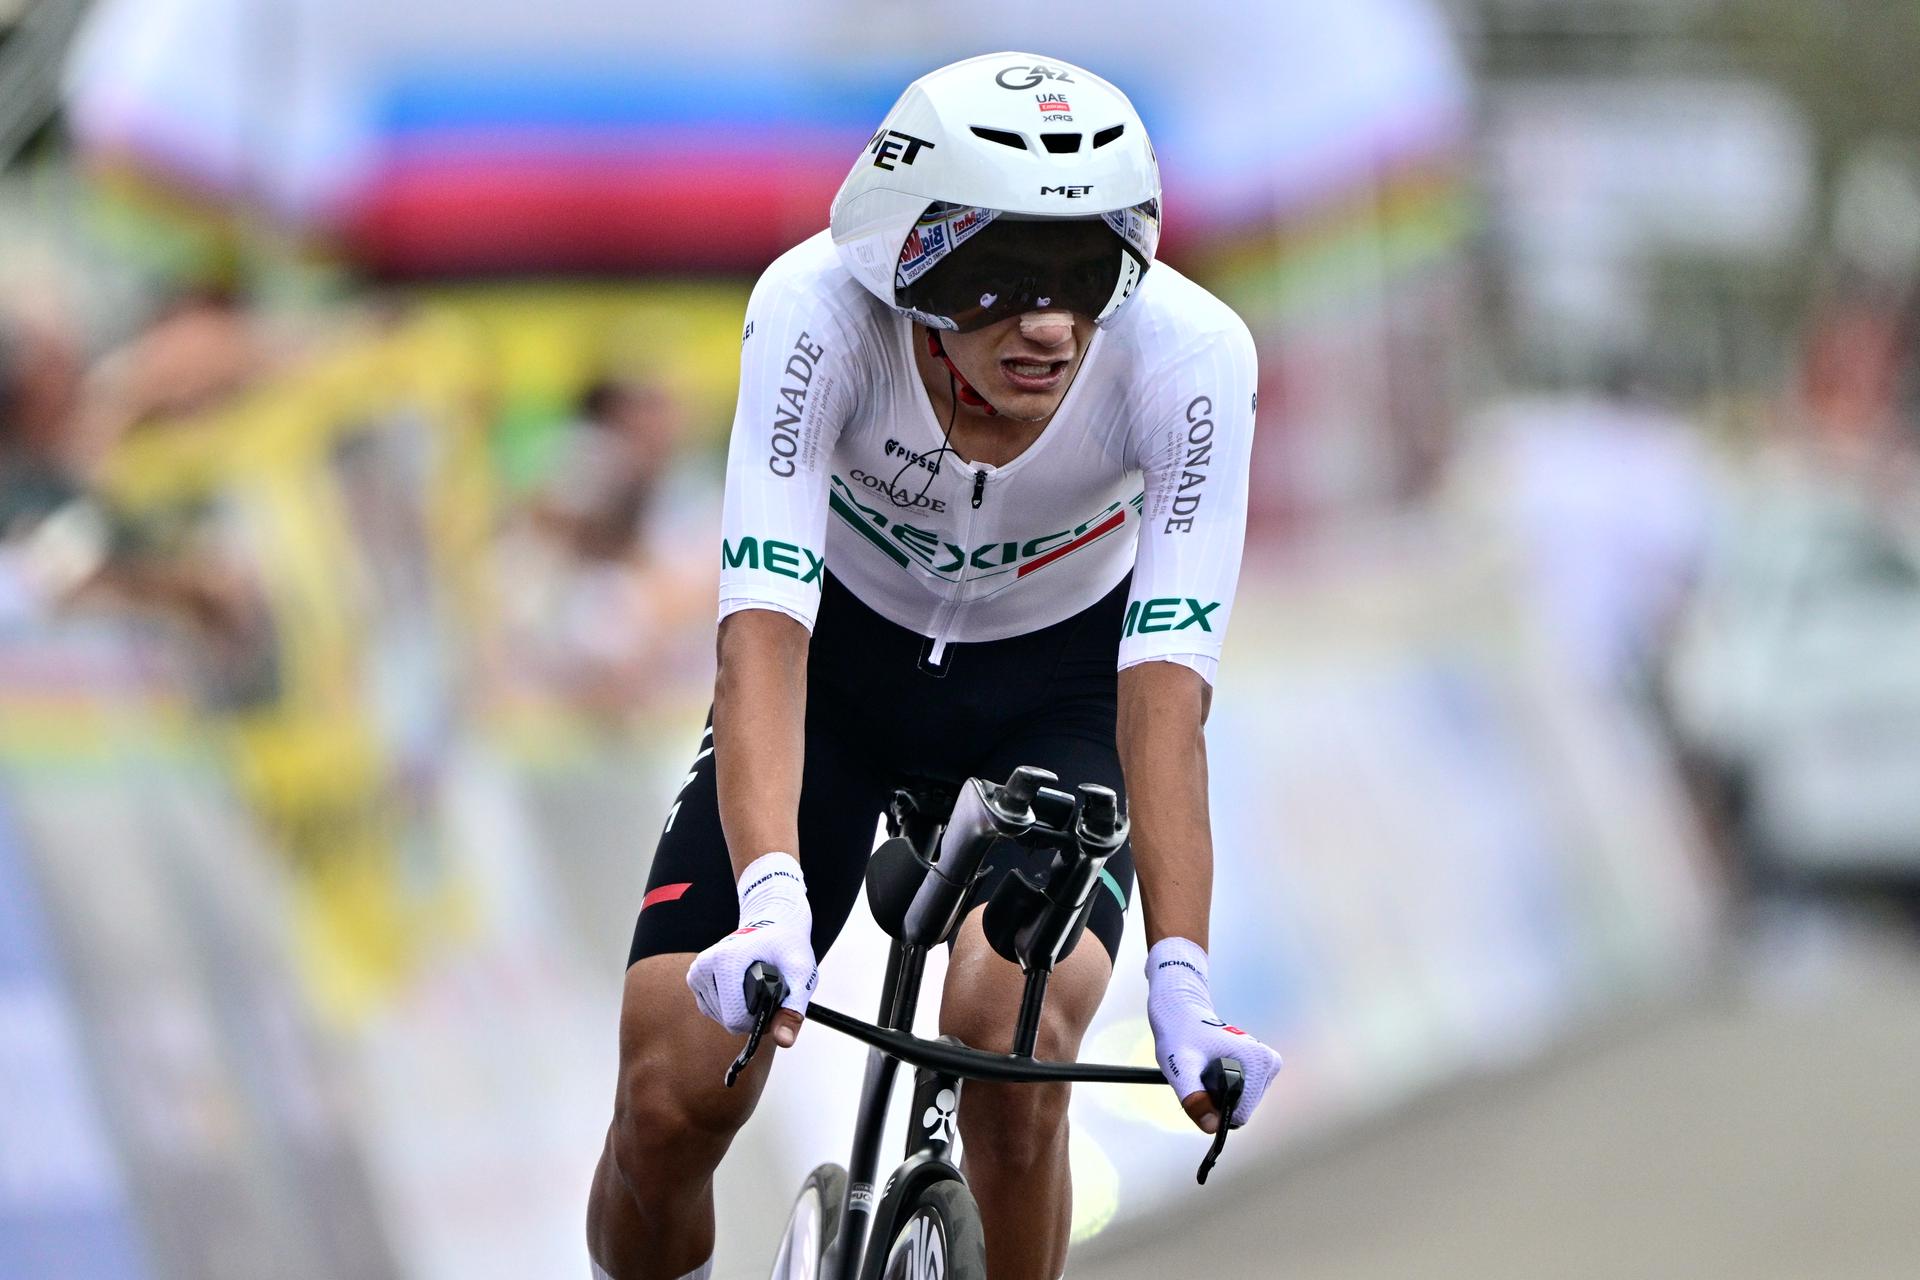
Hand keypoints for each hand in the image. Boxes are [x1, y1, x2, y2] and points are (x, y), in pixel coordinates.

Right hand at [686, 852, 817, 1045]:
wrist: (774, 921)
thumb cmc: (787, 945)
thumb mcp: (800, 974)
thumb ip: (793, 1009)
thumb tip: (784, 1041)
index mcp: (725, 961)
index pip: (735, 1019)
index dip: (759, 1022)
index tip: (775, 1004)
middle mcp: (705, 965)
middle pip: (726, 1020)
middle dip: (750, 1017)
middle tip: (770, 994)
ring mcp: (697, 971)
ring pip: (718, 1017)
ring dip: (740, 1012)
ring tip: (758, 988)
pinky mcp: (695, 977)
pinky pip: (710, 1009)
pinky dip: (728, 1007)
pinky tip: (743, 990)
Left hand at [1146, 937, 1281, 1131]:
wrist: (1181, 1011)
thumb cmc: (1179, 1035)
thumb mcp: (1181, 1067)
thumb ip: (1194, 1097)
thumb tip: (1212, 1127)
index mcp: (1260, 1061)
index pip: (1240, 1113)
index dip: (1214, 1107)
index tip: (1199, 1083)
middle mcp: (1270, 1062)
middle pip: (1242, 1108)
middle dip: (1217, 1099)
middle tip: (1199, 1073)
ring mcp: (1266, 1064)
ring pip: (1241, 1103)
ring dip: (1219, 1094)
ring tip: (1204, 1068)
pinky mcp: (1260, 1066)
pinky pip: (1240, 1094)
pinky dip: (1223, 1088)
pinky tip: (1211, 1068)